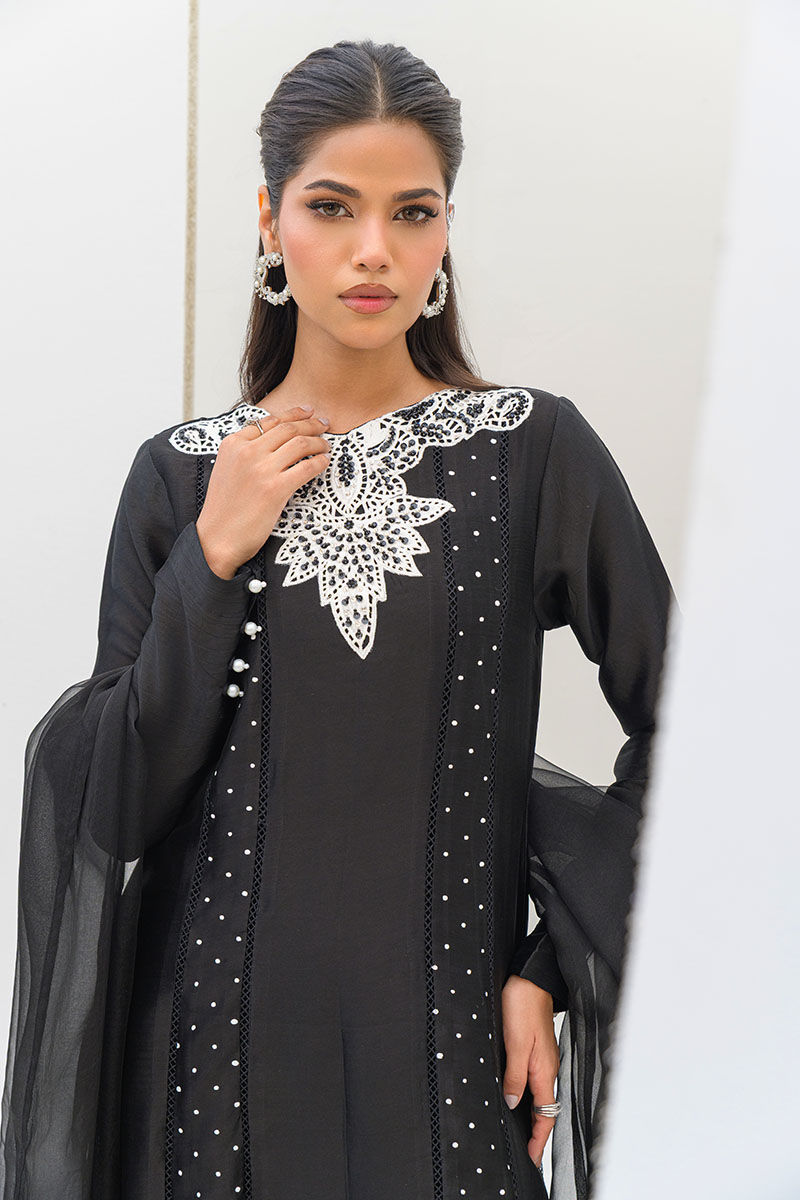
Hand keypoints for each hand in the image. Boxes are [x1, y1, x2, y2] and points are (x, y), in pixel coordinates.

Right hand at [196, 404, 331, 578]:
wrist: (217, 538)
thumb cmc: (224, 509)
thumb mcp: (227, 469)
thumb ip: (244, 452)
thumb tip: (273, 441)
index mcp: (233, 444)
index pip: (269, 420)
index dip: (293, 414)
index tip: (307, 413)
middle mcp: (247, 452)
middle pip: (288, 428)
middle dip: (310, 424)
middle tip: (323, 425)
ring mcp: (261, 469)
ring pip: (299, 443)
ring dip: (318, 443)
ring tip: (326, 446)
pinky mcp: (275, 488)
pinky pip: (306, 468)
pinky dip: (319, 462)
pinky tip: (324, 463)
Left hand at [501, 975, 559, 1170]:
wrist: (529, 979)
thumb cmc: (522, 1005)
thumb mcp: (515, 1043)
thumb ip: (514, 1076)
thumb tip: (511, 1103)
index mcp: (544, 1070)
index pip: (545, 1114)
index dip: (539, 1139)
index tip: (533, 1158)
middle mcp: (546, 1067)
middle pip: (545, 1109)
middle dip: (538, 1133)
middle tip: (528, 1152)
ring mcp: (542, 1058)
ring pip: (540, 1095)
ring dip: (534, 1116)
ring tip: (525, 1134)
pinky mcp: (536, 1049)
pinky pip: (535, 1081)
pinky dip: (530, 1097)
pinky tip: (521, 1098)